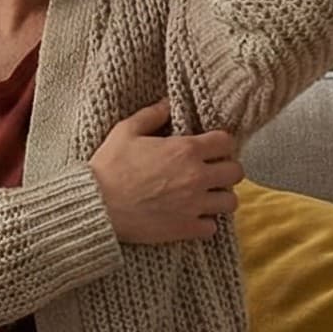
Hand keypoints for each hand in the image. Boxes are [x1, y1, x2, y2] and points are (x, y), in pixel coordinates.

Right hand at [88, 100, 241, 245]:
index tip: (210, 149)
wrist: (96, 206)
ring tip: (206, 196)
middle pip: (236, 172)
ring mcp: (194, 205)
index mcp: (185, 150)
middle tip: (211, 172)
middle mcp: (196, 177)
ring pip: (230, 202)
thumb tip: (168, 103)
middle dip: (225, 170)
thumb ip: (151, 114)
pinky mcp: (185, 228)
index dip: (220, 144)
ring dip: (219, 197)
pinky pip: (212, 228)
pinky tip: (192, 217)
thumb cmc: (108, 167)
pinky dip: (205, 223)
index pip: (226, 142)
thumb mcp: (125, 131)